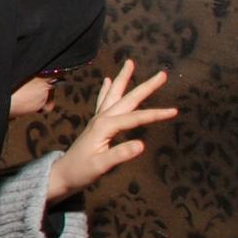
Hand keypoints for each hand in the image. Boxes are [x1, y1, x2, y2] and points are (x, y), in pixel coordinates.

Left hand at [47, 59, 177, 202]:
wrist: (62, 175)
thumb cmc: (80, 172)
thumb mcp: (101, 166)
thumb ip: (119, 155)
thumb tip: (141, 144)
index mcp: (105, 126)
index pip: (135, 118)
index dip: (155, 114)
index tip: (174, 111)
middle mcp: (101, 119)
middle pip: (127, 99)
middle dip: (145, 86)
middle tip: (162, 74)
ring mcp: (97, 120)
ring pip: (114, 95)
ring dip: (123, 79)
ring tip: (129, 63)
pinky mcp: (95, 124)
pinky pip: (102, 102)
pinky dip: (106, 90)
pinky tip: (108, 80)